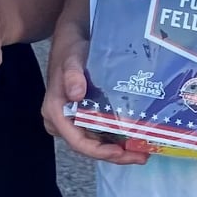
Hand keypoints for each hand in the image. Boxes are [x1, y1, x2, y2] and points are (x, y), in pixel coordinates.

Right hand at [40, 29, 151, 164]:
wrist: (72, 39)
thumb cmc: (71, 49)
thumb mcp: (72, 58)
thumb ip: (72, 74)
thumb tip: (75, 94)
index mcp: (55, 111)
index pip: (77, 141)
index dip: (99, 151)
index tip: (120, 152)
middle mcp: (61, 120)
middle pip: (88, 146)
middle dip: (114, 155)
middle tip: (141, 157)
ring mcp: (72, 120)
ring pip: (94, 143)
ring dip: (117, 150)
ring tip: (142, 152)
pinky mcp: (82, 115)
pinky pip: (97, 133)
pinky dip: (114, 138)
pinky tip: (133, 139)